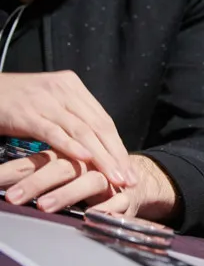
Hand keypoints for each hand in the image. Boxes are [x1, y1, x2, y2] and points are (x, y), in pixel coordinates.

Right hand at [0, 71, 135, 186]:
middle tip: (129, 179)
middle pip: (98, 126)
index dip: (118, 146)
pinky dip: (71, 146)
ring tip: (114, 177)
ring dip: (101, 157)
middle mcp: (63, 90)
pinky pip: (54, 132)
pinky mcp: (26, 112)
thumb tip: (93, 147)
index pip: (103, 120)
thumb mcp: (46, 105)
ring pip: (82, 131)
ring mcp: (45, 100)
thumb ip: (68, 118)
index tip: (129, 168)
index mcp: (72, 86)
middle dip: (116, 155)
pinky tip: (86, 160)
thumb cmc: (11, 102)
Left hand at [2, 153, 178, 221]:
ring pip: (87, 182)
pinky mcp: (125, 196)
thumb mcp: (60, 169)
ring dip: (66, 193)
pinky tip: (91, 215)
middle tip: (13, 197)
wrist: (136, 178)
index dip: (13, 172)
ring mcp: (107, 179)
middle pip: (60, 168)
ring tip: (45, 205)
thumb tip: (2, 182)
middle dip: (35, 183)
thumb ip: (34, 173)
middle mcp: (85, 165)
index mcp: (65, 156)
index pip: (35, 162)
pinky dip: (105, 208)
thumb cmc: (88, 176)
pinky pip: (117, 202)